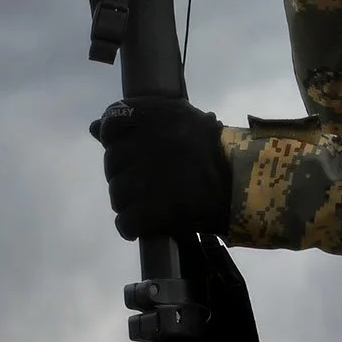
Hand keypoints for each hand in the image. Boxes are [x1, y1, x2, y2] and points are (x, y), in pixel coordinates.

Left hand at [90, 97, 230, 240]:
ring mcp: (148, 178)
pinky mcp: (152, 211)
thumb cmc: (215, 152)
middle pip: (113, 161)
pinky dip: (133, 227)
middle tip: (151, 181)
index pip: (113, 121)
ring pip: (116, 193)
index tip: (129, 149)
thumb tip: (94, 127)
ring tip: (153, 202)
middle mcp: (148, 143)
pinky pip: (125, 222)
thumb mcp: (181, 120)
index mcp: (157, 115)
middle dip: (127, 173)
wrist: (247, 187)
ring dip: (130, 201)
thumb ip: (137, 121)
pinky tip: (147, 223)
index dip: (115, 137)